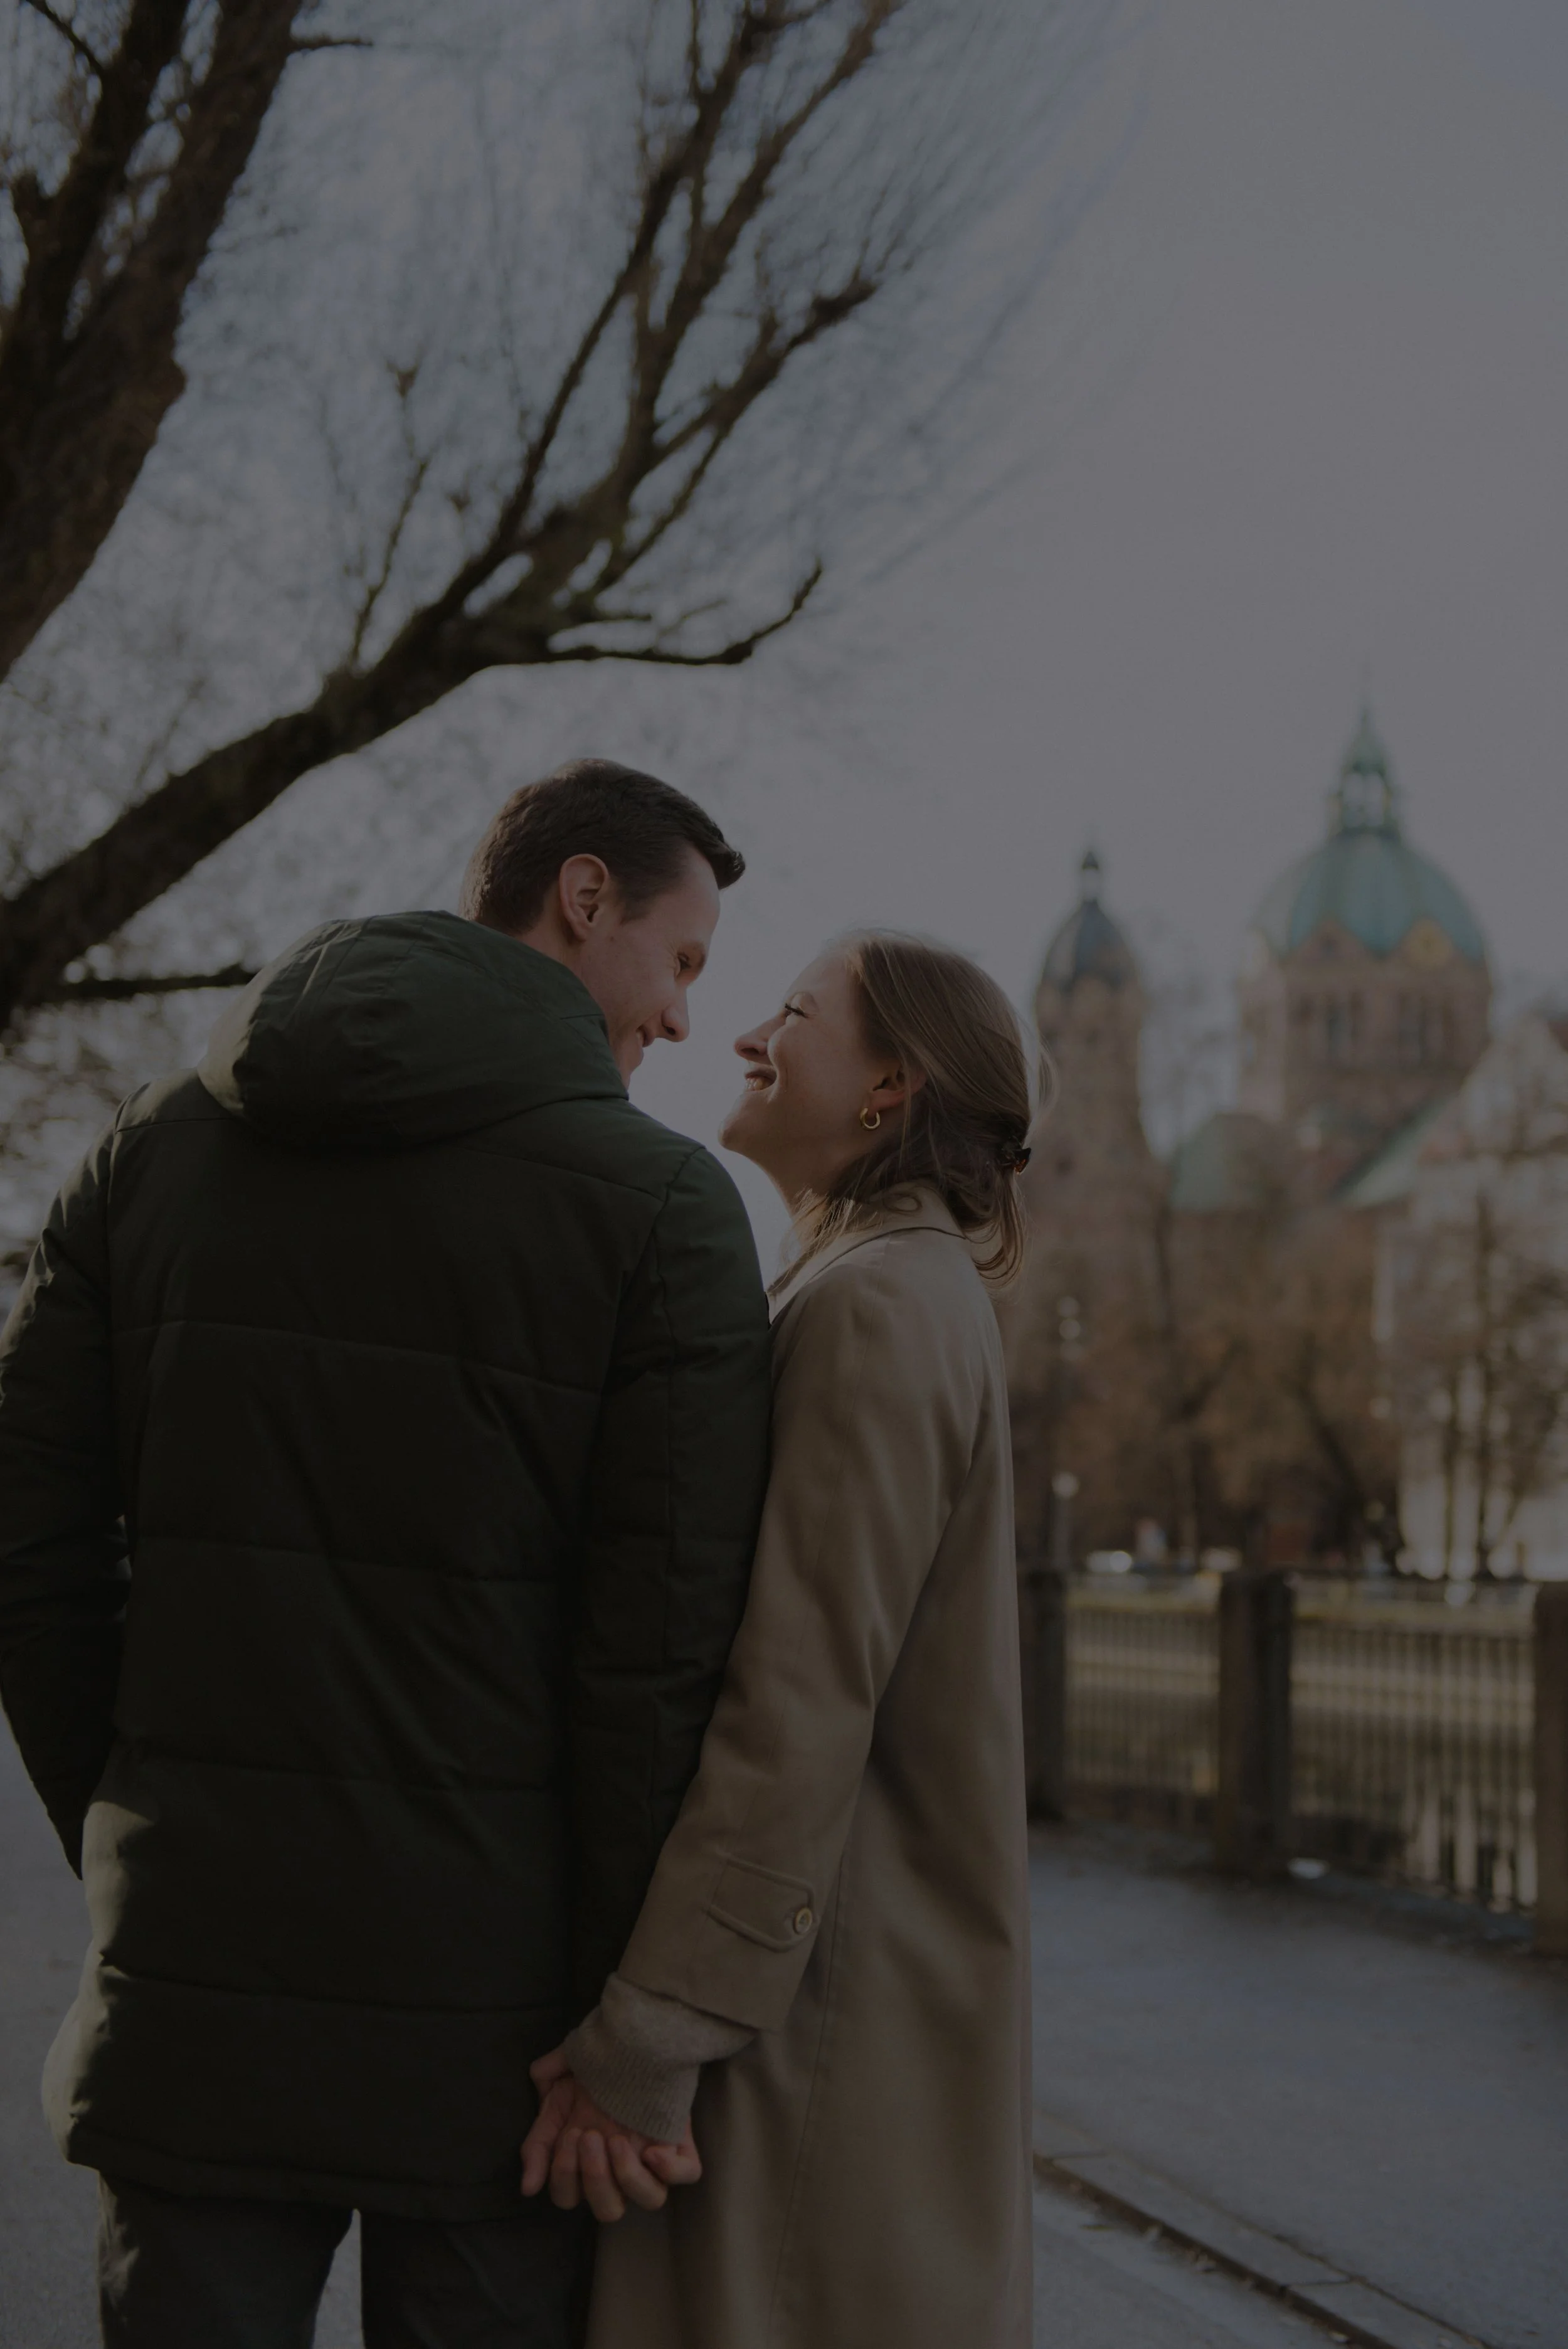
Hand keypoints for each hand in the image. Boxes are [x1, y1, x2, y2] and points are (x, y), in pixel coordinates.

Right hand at [521, 2047, 701, 2223]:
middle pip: (609, 2211)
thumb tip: (528, 2188)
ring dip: (628, 2178)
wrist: (628, 2037)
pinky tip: (653, 2149)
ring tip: (618, 2141)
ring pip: (651, 2200)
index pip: (569, 2196)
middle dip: (595, 2178)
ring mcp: (653, 2157)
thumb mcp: (554, 2098)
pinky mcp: (681, 2140)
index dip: (565, 2175)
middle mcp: (620, 2168)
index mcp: (586, 2163)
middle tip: (590, 2135)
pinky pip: (689, 2174)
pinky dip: (671, 2169)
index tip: (571, 2132)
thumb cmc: (590, 2072)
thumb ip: (537, 2143)